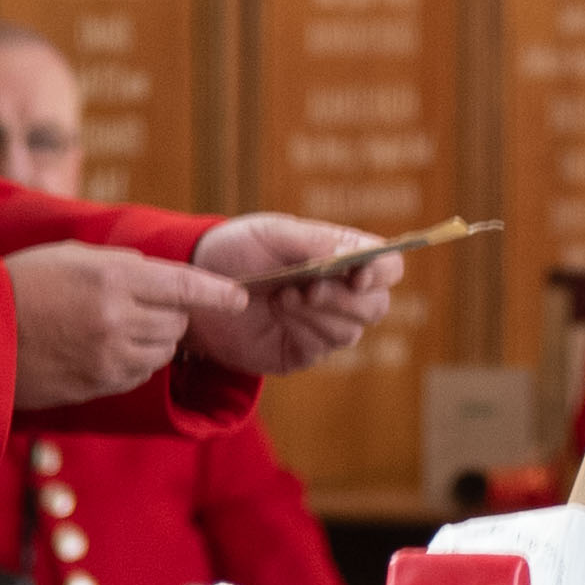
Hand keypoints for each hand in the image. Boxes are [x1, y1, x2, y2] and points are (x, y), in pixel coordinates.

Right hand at [7, 241, 230, 410]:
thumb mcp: (72, 256)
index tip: (240, 299)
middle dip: (169, 314)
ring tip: (115, 326)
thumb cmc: (22, 285)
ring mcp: (110, 355)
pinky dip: (134, 362)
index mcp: (113, 277)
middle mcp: (118, 318)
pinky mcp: (100, 384)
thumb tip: (159, 276)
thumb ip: (122, 264)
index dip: (217, 294)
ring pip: (162, 351)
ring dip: (153, 339)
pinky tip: (103, 348)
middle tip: (139, 305)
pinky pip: (140, 374)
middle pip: (176, 322)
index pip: (184, 286)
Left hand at [193, 214, 401, 376]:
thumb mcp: (271, 233)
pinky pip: (320, 349)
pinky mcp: (303, 352)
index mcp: (343, 256)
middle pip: (376, 306)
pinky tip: (277, 313)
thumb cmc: (237, 250)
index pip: (388, 267)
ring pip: (350, 332)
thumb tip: (352, 255)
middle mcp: (341, 293)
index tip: (357, 275)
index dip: (381, 272)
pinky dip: (301, 330)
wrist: (197, 286)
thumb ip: (313, 240)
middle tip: (307, 288)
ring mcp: (324, 325)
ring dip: (316, 315)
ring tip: (281, 297)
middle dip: (343, 300)